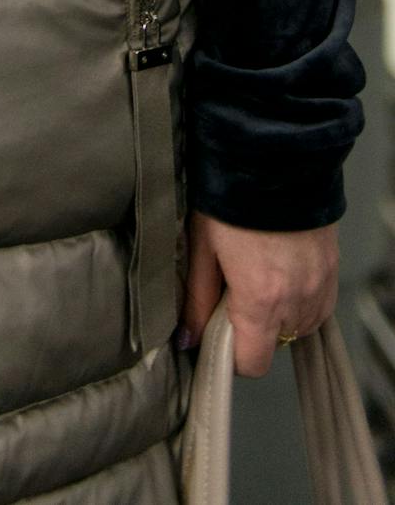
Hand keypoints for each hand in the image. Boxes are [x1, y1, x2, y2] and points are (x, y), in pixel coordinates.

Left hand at [181, 210, 339, 376]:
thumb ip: (197, 299)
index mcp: (260, 299)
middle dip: (252, 327)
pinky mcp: (332, 271)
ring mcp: (319, 286)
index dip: (232, 354)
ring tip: (257, 273)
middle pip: (275, 344)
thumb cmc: (231, 198)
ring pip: (298, 326)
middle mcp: (296, 300)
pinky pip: (318, 306)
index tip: (218, 331)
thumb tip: (188, 338)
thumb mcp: (202, 246)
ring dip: (278, 314)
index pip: (253, 362)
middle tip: (233, 290)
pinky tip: (279, 270)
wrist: (273, 159)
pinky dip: (300, 300)